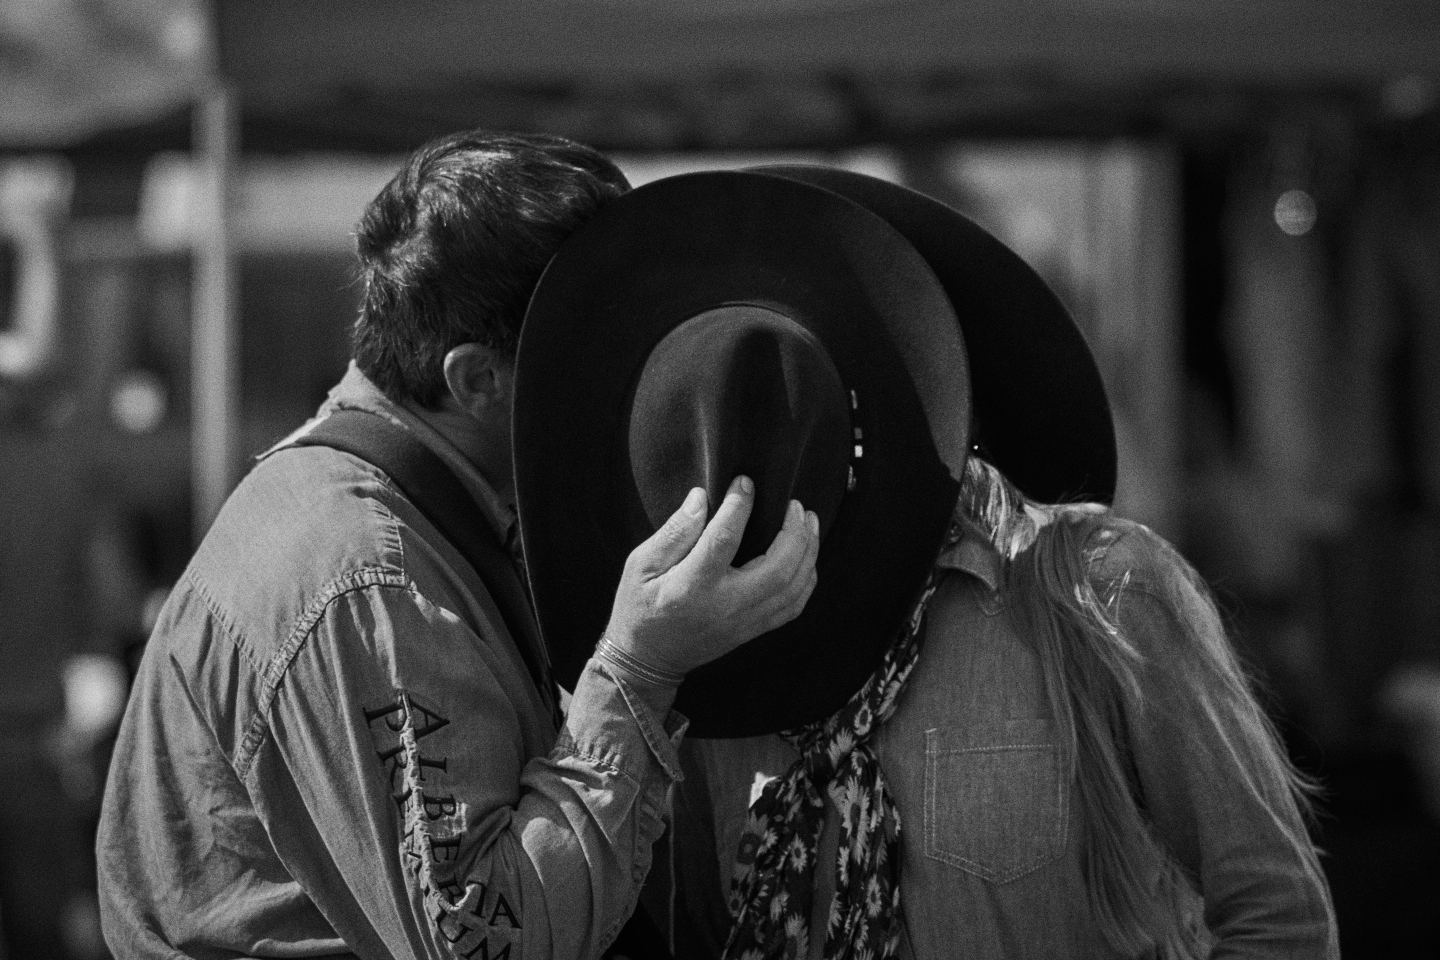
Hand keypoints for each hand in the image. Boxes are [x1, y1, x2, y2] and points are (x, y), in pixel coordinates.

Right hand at [601, 475, 819, 682]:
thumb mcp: (640, 565)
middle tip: (796, 505)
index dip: (739, 507)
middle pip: (778, 569)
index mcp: (692, 586)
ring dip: (808, 553)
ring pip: (793, 588)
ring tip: (808, 523)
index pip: (724, 540)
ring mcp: (743, 622)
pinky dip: (806, 579)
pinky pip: (792, 606)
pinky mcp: (753, 631)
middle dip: (794, 533)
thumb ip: (673, 532)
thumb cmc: (639, 608)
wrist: (647, 660)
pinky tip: (806, 557)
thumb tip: (701, 498)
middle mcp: (725, 605)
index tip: (746, 482)